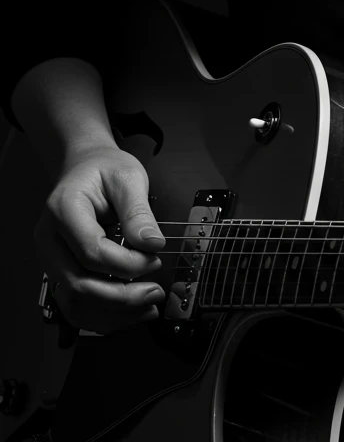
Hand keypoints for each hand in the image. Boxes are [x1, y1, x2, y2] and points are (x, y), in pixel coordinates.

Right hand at [34, 144, 166, 333]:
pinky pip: (75, 304)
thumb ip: (138, 212)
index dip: (126, 263)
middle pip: (79, 283)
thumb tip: (152, 244)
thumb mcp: (128, 178)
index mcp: (63, 210)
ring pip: (74, 302)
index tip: (154, 259)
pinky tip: (130, 313)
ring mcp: (50, 259)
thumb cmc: (104, 170)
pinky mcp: (59, 271)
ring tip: (146, 308)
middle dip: (121, 295)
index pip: (91, 251)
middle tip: (154, 292)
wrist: (86, 167)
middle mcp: (49, 239)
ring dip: (112, 313)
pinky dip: (102, 315)